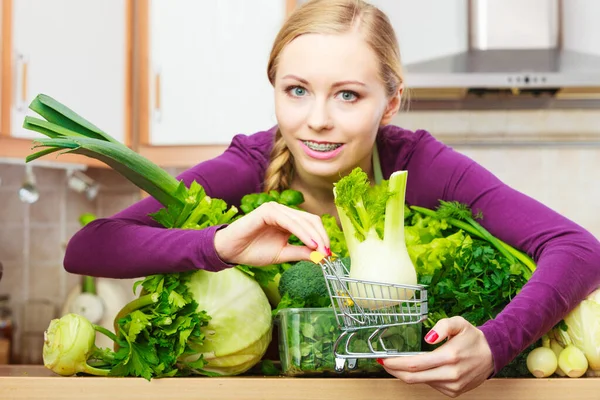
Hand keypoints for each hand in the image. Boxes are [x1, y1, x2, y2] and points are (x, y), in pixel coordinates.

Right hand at [214, 202, 329, 265]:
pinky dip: (302, 232)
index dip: (323, 237)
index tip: (329, 254)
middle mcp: (284, 211)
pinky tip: (310, 243)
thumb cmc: (253, 251)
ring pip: (303, 220)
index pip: (312, 224)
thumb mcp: (283, 254)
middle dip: (322, 237)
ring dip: (315, 235)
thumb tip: (322, 256)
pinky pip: (290, 221)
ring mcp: (275, 209)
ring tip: (321, 250)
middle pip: (311, 220)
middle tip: (328, 253)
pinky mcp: (267, 210)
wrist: (230, 251)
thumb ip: (301, 252)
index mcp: (288, 220)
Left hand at [379, 316, 493, 397]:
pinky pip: (431, 385)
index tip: (383, 359)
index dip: (396, 363)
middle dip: (395, 370)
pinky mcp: (453, 392)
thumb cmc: (473, 338)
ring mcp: (452, 386)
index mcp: (449, 356)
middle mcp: (451, 374)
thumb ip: (442, 326)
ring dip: (406, 374)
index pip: (415, 364)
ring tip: (399, 363)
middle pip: (413, 377)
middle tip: (384, 362)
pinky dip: (421, 377)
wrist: (493, 354)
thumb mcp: (459, 323)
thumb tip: (427, 338)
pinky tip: (421, 368)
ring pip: (421, 382)